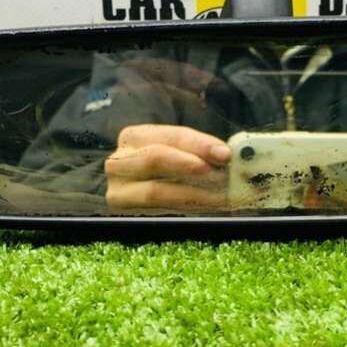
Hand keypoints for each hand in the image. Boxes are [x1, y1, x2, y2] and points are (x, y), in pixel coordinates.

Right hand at [104, 124, 230, 211]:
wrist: (132, 191)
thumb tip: (229, 156)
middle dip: (191, 165)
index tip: (225, 153)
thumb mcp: (177, 153)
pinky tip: (209, 207)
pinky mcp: (123, 210)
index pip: (170, 136)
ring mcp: (117, 188)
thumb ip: (198, 152)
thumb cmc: (164, 168)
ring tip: (220, 196)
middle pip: (155, 158)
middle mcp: (118, 160)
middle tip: (220, 174)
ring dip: (193, 193)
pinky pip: (158, 210)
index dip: (199, 144)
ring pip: (155, 191)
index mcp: (134, 136)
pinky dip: (188, 208)